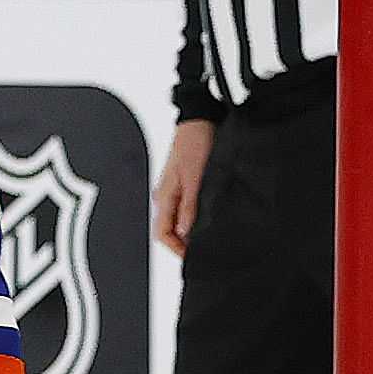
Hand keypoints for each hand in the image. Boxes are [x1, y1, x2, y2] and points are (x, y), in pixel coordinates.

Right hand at [152, 116, 214, 253]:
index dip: (176, 249)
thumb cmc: (195, 141)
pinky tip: (209, 215)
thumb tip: (186, 232)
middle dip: (185, 242)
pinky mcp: (185, 181)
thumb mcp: (195, 177)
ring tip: (210, 233)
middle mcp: (166, 195)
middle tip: (205, 249)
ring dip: (192, 229)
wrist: (200, 116)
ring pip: (179, 218)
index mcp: (163, 195)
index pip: (162, 233)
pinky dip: (196, 215)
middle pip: (169, 228)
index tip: (193, 257)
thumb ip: (190, 206)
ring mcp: (175, 188)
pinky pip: (187, 206)